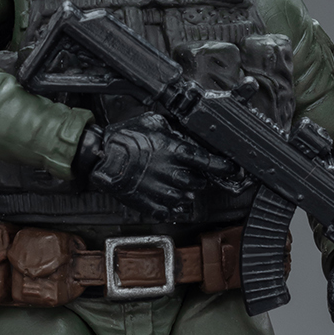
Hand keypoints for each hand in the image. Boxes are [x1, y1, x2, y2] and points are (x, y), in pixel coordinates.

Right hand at [79, 113, 236, 218]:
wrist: (101, 157)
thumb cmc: (124, 137)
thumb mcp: (151, 122)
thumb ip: (170, 129)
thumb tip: (177, 129)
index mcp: (175, 151)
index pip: (208, 162)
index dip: (223, 167)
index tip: (231, 170)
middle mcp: (172, 172)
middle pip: (198, 183)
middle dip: (199, 180)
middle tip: (194, 176)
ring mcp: (161, 190)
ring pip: (185, 199)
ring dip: (186, 194)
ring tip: (178, 188)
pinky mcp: (148, 203)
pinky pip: (168, 212)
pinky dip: (172, 209)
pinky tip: (169, 203)